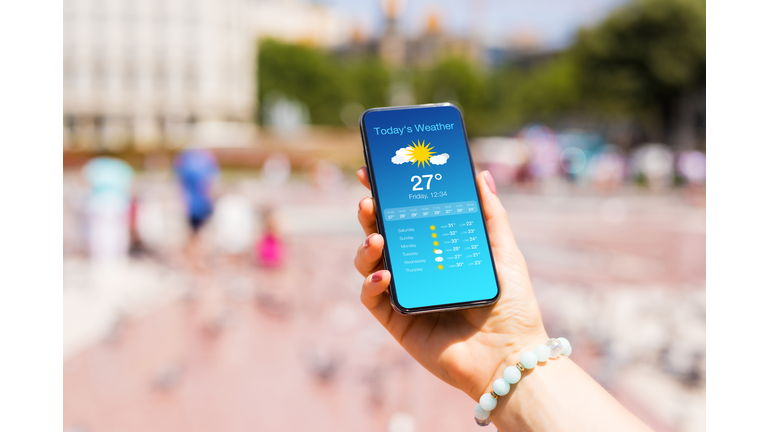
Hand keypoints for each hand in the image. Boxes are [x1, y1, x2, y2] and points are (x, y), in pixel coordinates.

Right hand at [354, 168, 547, 400]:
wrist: (510, 356)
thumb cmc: (513, 307)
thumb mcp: (504, 253)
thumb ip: (491, 215)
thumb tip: (480, 174)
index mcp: (437, 251)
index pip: (406, 217)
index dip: (387, 196)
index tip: (373, 174)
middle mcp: (417, 270)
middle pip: (382, 235)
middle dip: (370, 215)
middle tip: (369, 201)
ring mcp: (404, 295)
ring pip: (369, 264)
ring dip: (365, 247)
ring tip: (376, 237)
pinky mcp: (397, 321)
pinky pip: (372, 299)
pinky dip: (371, 284)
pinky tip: (385, 276)